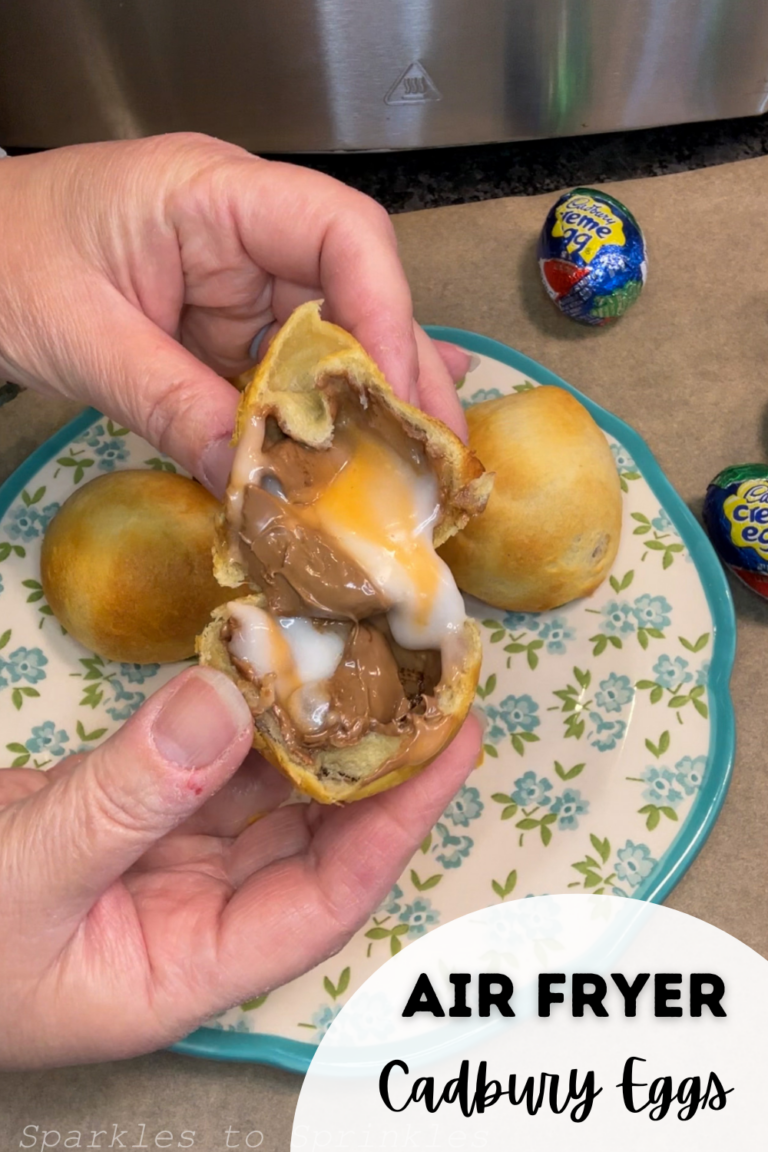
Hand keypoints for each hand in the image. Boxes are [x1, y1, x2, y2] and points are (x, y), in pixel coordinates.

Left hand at [0, 133, 470, 495]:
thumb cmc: (2, 262)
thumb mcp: (85, 337)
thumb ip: (172, 403)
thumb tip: (253, 483)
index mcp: (214, 195)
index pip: (339, 233)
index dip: (384, 313)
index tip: (394, 398)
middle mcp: (246, 234)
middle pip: (356, 294)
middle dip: (401, 376)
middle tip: (440, 451)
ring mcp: (239, 283)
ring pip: (333, 341)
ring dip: (375, 406)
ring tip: (425, 465)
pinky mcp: (226, 329)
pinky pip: (289, 372)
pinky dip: (327, 414)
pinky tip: (387, 434)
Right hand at [0, 668, 479, 1067]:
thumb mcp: (27, 873)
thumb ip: (126, 795)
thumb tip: (227, 701)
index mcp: (184, 967)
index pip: (326, 898)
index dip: (397, 823)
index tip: (452, 747)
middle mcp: (191, 917)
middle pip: (311, 841)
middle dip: (373, 766)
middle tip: (428, 684)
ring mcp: (161, 862)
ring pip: (262, 795)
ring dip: (311, 732)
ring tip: (366, 661)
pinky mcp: (130, 814)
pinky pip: (207, 765)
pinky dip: (241, 717)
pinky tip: (270, 668)